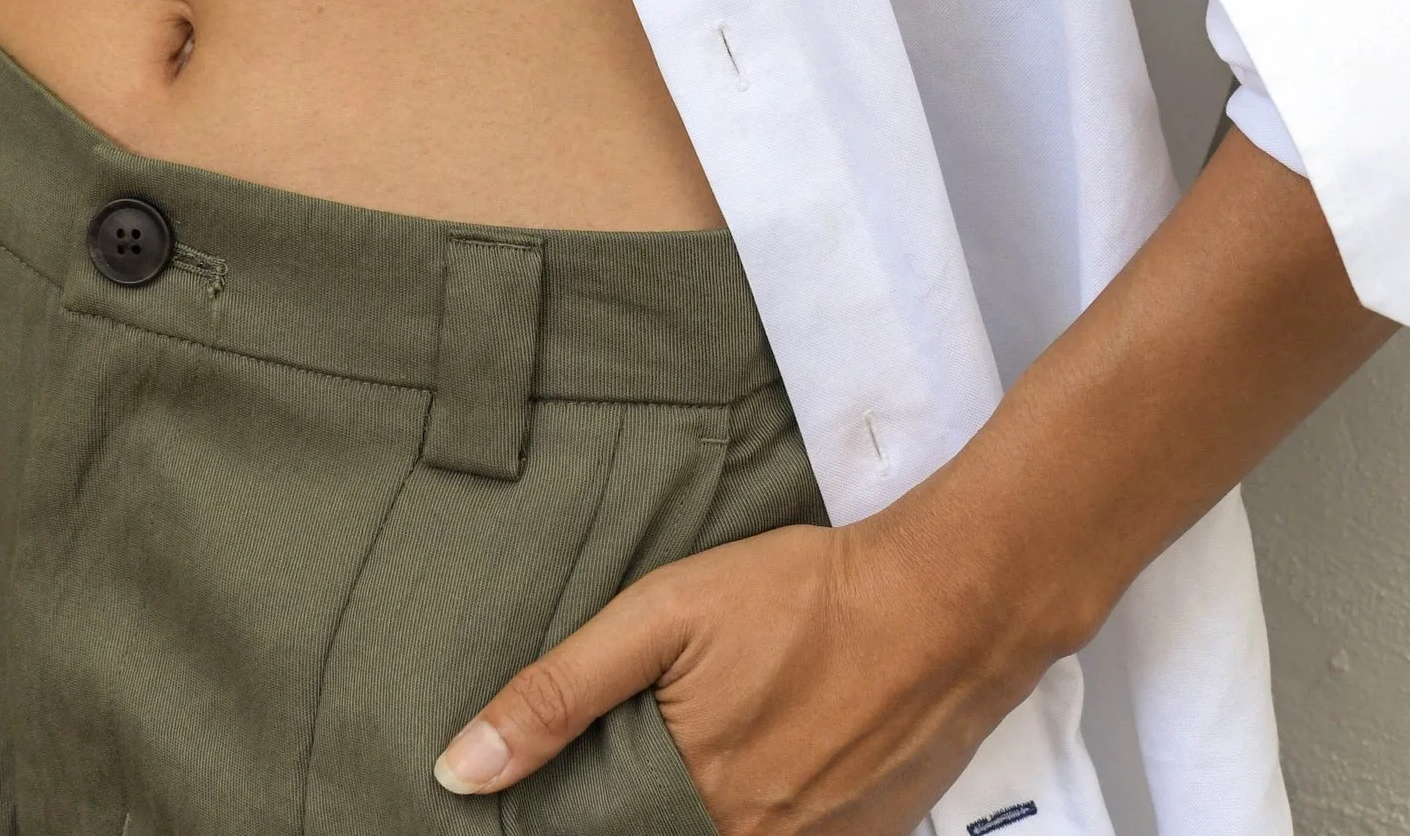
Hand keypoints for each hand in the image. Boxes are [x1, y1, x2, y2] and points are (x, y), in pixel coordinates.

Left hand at [431, 502, 1037, 835]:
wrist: (949, 602)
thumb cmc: (802, 597)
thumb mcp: (664, 616)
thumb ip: (560, 695)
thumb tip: (460, 771)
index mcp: (695, 809)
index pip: (608, 835)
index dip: (584, 814)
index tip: (573, 789)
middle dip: (646, 806)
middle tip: (665, 745)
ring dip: (709, 806)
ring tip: (729, 737)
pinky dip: (772, 809)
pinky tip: (780, 752)